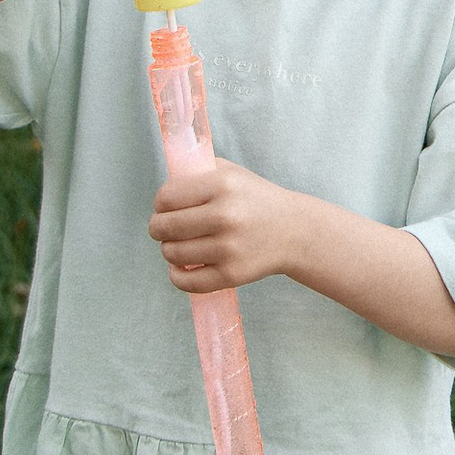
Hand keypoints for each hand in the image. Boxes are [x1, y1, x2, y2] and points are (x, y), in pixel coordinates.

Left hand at [149, 158, 305, 294]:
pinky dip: (177, 275)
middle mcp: (225, 216)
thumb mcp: (231, 173)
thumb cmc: (257, 200)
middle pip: (164, 227)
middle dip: (159, 228)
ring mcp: (228, 248)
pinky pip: (186, 281)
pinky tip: (183, 267)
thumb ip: (196, 173)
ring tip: (181, 245)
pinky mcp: (231, 274)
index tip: (166, 208)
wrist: (295, 231)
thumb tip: (163, 190)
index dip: (160, 204)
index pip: (166, 197)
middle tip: (167, 229)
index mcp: (222, 186)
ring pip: (172, 254)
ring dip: (170, 250)